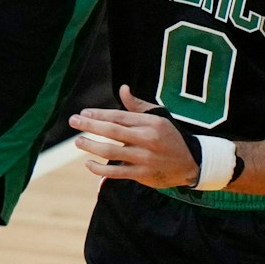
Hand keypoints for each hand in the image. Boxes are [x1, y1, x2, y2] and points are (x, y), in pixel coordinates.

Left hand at [71, 87, 198, 186]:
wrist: (191, 164)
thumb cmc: (170, 137)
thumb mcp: (159, 117)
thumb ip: (137, 105)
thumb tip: (123, 88)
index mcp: (150, 123)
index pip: (119, 116)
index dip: (99, 114)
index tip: (83, 112)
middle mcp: (147, 140)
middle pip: (112, 131)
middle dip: (90, 125)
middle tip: (73, 121)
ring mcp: (144, 159)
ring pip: (111, 152)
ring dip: (91, 146)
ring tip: (78, 141)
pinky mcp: (143, 175)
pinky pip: (116, 173)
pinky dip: (100, 169)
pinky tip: (88, 163)